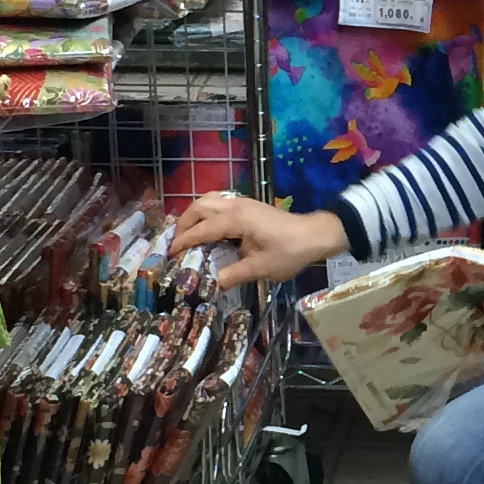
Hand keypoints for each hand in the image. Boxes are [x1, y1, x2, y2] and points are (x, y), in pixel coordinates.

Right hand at [170, 191, 347, 288]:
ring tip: (187, 234)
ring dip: (194, 215)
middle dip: (183, 224)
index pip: (201, 229)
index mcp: (236, 220)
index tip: (169, 253)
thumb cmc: (289, 252)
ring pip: (208, 200)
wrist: (314, 235)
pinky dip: (206, 212)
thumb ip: (235, 275)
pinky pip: (218, 202)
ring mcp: (242, 202)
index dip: (183, 242)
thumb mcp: (261, 268)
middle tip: (175, 243)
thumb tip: (214, 283)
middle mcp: (235, 205)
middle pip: (199, 207)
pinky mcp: (248, 205)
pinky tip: (207, 227)